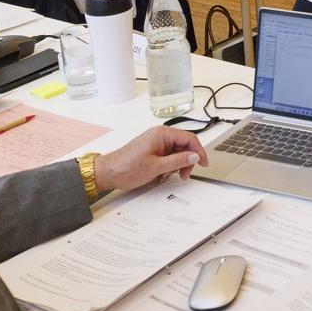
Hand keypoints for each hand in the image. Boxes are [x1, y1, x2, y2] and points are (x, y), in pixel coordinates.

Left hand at [91, 126, 207, 194]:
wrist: (108, 173)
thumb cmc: (126, 167)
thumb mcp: (157, 167)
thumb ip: (178, 160)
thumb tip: (194, 156)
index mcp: (162, 134)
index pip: (189, 138)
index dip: (199, 151)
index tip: (203, 163)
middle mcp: (160, 135)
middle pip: (184, 146)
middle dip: (186, 161)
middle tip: (184, 174)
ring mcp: (156, 143)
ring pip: (177, 152)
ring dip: (176, 165)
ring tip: (169, 175)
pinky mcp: (152, 150)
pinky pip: (168, 156)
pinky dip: (168, 166)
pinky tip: (161, 174)